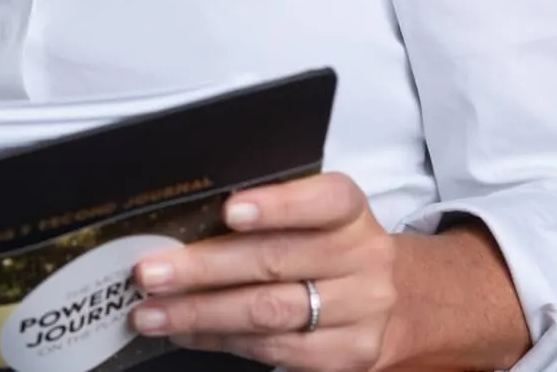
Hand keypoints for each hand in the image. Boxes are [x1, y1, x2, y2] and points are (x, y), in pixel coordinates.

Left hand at [130, 172, 398, 370]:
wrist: (405, 300)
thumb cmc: (334, 242)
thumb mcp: (320, 212)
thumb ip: (272, 206)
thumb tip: (187, 215)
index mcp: (350, 211)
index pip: (321, 200)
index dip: (276, 205)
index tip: (228, 211)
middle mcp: (363, 259)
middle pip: (277, 263)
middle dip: (205, 269)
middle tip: (151, 272)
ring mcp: (359, 314)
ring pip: (270, 314)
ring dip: (200, 314)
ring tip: (152, 312)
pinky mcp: (348, 359)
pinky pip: (274, 352)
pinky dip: (221, 340)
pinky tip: (186, 332)